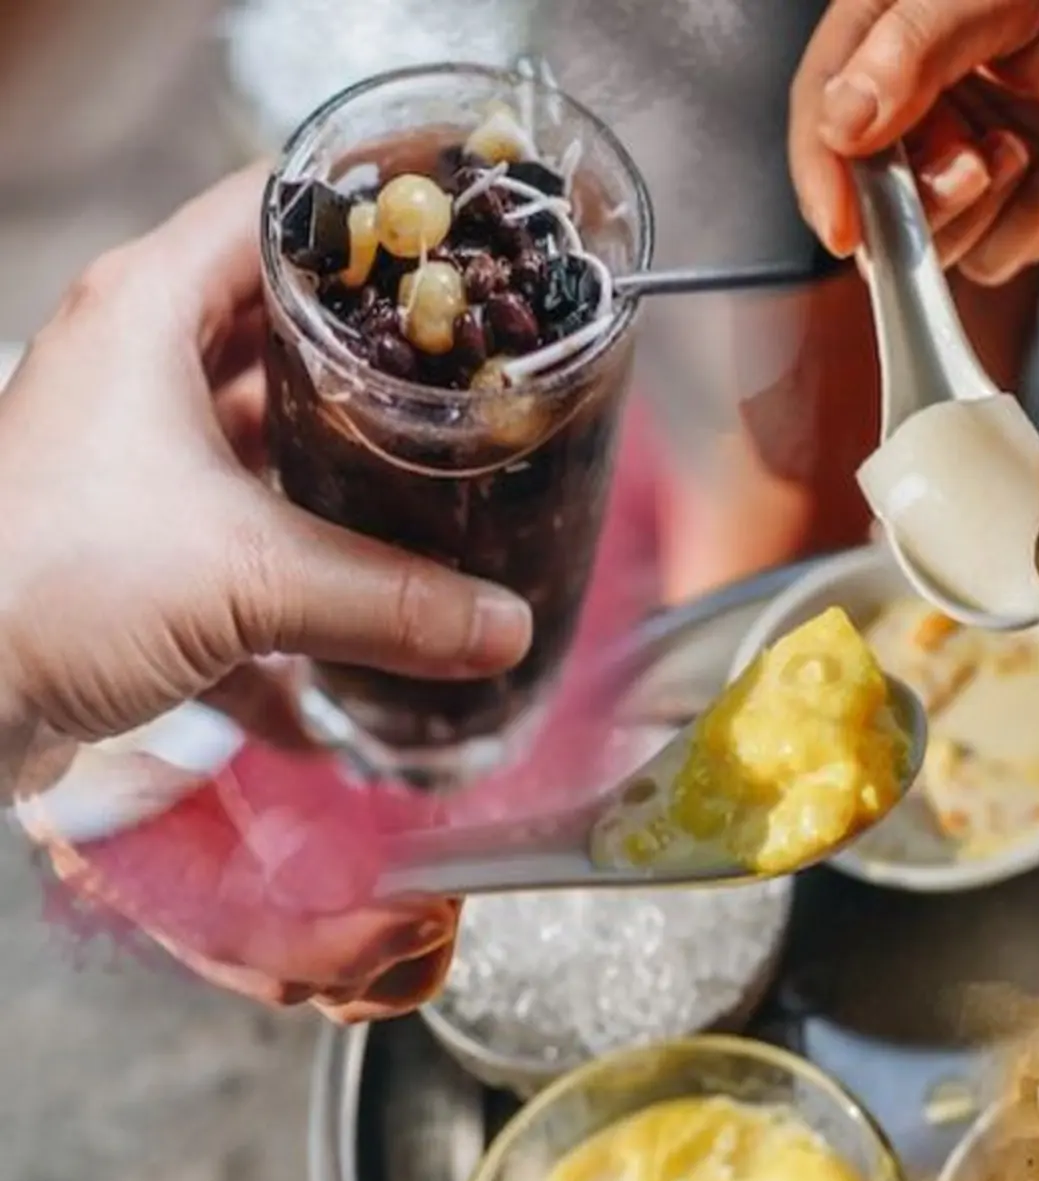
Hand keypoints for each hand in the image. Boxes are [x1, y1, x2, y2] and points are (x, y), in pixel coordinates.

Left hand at [0, 165, 532, 1017]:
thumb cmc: (43, 582)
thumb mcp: (249, 579)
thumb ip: (391, 600)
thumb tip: (505, 625)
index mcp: (149, 312)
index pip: (276, 211)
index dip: (373, 215)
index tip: (464, 243)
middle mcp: (135, 364)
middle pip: (284, 326)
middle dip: (381, 358)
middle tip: (479, 372)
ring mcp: (130, 450)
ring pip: (265, 430)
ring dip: (343, 464)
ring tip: (444, 481)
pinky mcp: (130, 534)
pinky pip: (241, 528)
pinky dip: (302, 567)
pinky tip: (370, 623)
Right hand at [790, 0, 1038, 284]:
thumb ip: (915, 50)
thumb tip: (840, 127)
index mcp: (883, 46)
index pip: (822, 119)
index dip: (822, 177)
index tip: (839, 224)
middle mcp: (913, 115)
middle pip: (867, 196)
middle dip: (918, 197)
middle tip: (977, 160)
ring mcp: (961, 169)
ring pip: (927, 241)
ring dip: (977, 207)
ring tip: (1025, 147)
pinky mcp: (1014, 215)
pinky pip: (994, 257)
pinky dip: (1033, 217)